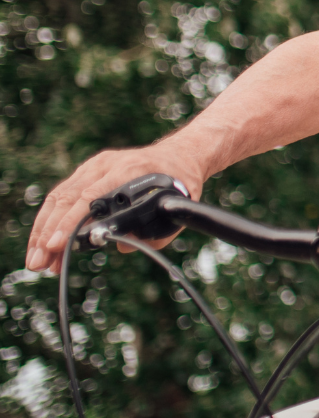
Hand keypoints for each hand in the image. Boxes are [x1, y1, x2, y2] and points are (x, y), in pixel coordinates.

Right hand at [24, 145, 209, 271]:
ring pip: (57, 198)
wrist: (180, 153)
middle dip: (48, 234)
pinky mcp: (87, 172)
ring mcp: (93, 166)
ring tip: (38, 261)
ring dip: (43, 231)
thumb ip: (156, 232)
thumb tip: (122, 248)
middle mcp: (105, 165)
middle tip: (38, 263)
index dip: (69, 222)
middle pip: (66, 199)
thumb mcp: (178, 205)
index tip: (55, 245)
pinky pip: (61, 196)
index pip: (89, 197)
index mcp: (128, 169)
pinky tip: (44, 243)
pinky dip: (50, 221)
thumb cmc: (182, 179)